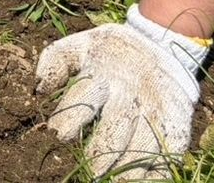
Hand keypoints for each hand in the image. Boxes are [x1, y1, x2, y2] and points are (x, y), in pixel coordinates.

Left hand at [36, 5, 209, 180]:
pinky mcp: (175, 124)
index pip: (83, 96)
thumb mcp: (81, 45)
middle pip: (117, 124)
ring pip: (144, 144)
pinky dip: (156, 173)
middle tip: (91, 172)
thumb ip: (56, 60)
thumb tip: (38, 88)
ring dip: (129, 167)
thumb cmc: (111, 51)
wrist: (160, 43)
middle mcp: (130, 91)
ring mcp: (155, 109)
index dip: (70, 117)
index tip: (57, 135)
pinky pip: (168, 153)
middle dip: (103, 150)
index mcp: (103, 72)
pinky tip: (142, 182)